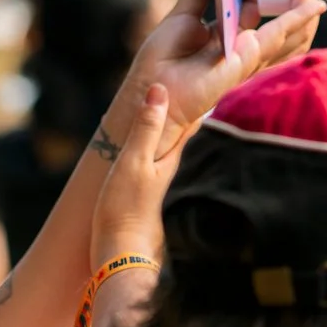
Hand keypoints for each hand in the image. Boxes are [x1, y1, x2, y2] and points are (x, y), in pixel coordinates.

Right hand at [92, 85, 183, 268]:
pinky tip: (148, 141)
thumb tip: (159, 90)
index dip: (198, 96)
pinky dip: (153, 140)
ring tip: (169, 103)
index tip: (207, 74)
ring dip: (170, 123)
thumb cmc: (124, 207)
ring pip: (168, 143)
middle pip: (182, 129)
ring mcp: (156, 179)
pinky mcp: (142, 190)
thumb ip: (145, 128)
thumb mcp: (132, 162)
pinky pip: (152, 156)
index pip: (191, 118)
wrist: (119, 252)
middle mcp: (168, 165)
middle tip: (193, 80)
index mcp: (170, 155)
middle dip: (187, 107)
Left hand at [116, 0, 325, 153]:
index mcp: (230, 31)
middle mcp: (245, 42)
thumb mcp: (183, 13)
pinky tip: (315, 4)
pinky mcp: (250, 57)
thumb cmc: (163, 59)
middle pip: (277, 9)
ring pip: (292, 25)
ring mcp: (251, 52)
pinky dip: (300, 17)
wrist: (152, 86)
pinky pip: (282, 35)